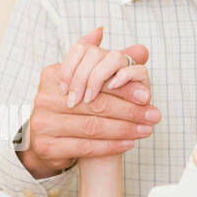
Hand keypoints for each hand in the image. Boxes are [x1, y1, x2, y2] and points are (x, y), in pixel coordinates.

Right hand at [20, 26, 160, 177]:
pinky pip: (85, 147)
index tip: (146, 95)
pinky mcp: (47, 147)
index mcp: (52, 75)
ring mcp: (43, 123)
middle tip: (153, 115)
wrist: (43, 139)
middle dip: (129, 110)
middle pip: (95, 104)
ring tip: (146, 129)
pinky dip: (110, 146)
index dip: (123, 88)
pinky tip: (128, 143)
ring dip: (124, 130)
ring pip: (93, 127)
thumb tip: (141, 49)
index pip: (94, 81)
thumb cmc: (69, 107)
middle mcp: (44, 98)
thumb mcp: (83, 81)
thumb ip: (109, 64)